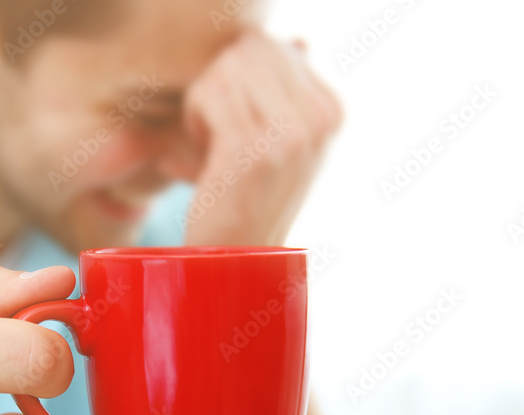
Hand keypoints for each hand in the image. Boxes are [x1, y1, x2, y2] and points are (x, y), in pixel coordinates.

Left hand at [182, 32, 341, 246]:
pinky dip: (194, 119)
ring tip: (210, 145)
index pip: (270, 47)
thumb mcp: (275, 139)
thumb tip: (298, 43)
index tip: (238, 125)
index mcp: (330, 111)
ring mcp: (292, 135)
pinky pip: (209, 94)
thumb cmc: (244, 198)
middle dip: (218, 82)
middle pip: (248, 50)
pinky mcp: (256, 151)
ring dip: (203, 102)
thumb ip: (284, 90)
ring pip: (226, 69)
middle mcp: (320, 121)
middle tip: (216, 131)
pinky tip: (202, 154)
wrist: (236, 261)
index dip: (237, 77)